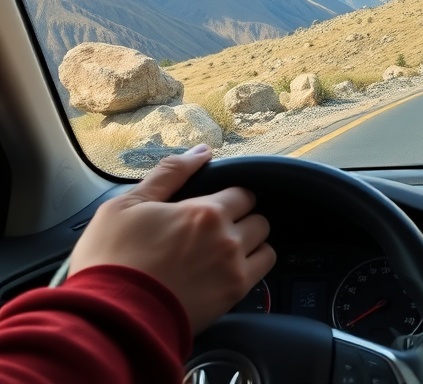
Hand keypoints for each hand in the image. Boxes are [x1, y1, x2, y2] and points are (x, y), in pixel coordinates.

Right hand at [69, 145, 275, 331]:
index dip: (229, 199)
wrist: (108, 319)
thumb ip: (170, 173)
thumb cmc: (111, 260)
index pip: (242, 194)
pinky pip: (263, 271)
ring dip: (251, 244)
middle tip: (217, 232)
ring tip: (225, 252)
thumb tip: (202, 152)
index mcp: (205, 212)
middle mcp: (226, 237)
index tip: (214, 209)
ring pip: (265, 244)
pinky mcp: (233, 296)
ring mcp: (233, 268)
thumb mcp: (127, 204)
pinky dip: (253, 267)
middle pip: (257, 218)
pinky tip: (229, 271)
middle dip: (242, 221)